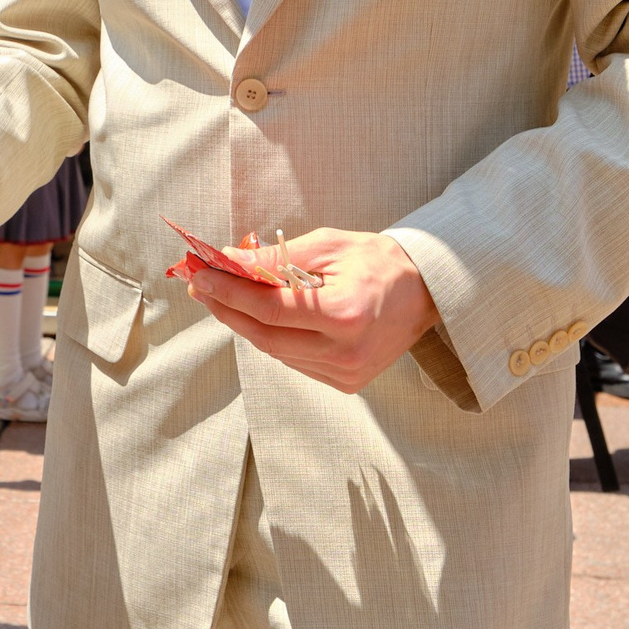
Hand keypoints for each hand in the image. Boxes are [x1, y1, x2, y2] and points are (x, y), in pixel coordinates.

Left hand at [184, 228, 441, 393]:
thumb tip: (229, 261)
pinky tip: (263, 318)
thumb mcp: (326, 246)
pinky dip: (275, 339)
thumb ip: (274, 258)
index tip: (201, 276)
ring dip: (247, 325)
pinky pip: (296, 361)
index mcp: (344, 314)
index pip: (269, 309)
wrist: (426, 290)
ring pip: (277, 352)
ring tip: (226, 298)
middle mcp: (345, 352)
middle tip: (204, 287)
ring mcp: (347, 373)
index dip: (229, 293)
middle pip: (266, 337)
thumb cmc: (376, 260)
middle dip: (228, 311)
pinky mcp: (347, 383)